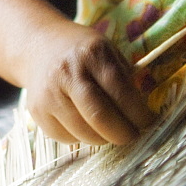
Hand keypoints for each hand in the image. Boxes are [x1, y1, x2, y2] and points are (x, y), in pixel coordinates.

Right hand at [20, 24, 154, 145]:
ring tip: (110, 130)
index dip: (139, 114)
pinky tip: (85, 125)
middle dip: (123, 134)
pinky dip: (82, 138)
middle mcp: (67, 73)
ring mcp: (49, 94)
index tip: (149, 123)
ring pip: (84, 133)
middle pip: (100, 117)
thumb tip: (143, 116)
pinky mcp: (37, 111)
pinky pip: (66, 138)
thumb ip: (124, 79)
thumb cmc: (82, 52)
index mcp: (91, 54)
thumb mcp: (107, 51)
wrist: (38, 46)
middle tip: (133, 136)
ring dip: (104, 138)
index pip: (121, 92)